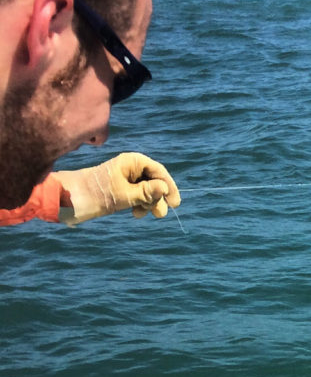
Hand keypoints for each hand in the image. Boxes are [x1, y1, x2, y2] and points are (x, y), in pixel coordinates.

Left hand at [53, 152, 181, 224]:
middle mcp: (130, 167)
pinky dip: (140, 205)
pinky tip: (136, 214)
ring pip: (147, 191)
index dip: (169, 186)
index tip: (175, 203)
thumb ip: (147, 192)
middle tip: (158, 215)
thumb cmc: (96, 194)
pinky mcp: (120, 188)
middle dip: (158, 198)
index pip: (159, 171)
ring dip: (149, 204)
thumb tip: (165, 188)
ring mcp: (126, 178)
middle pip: (155, 181)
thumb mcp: (125, 195)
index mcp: (132, 162)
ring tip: (142, 215)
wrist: (70, 198)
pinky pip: (138, 196)